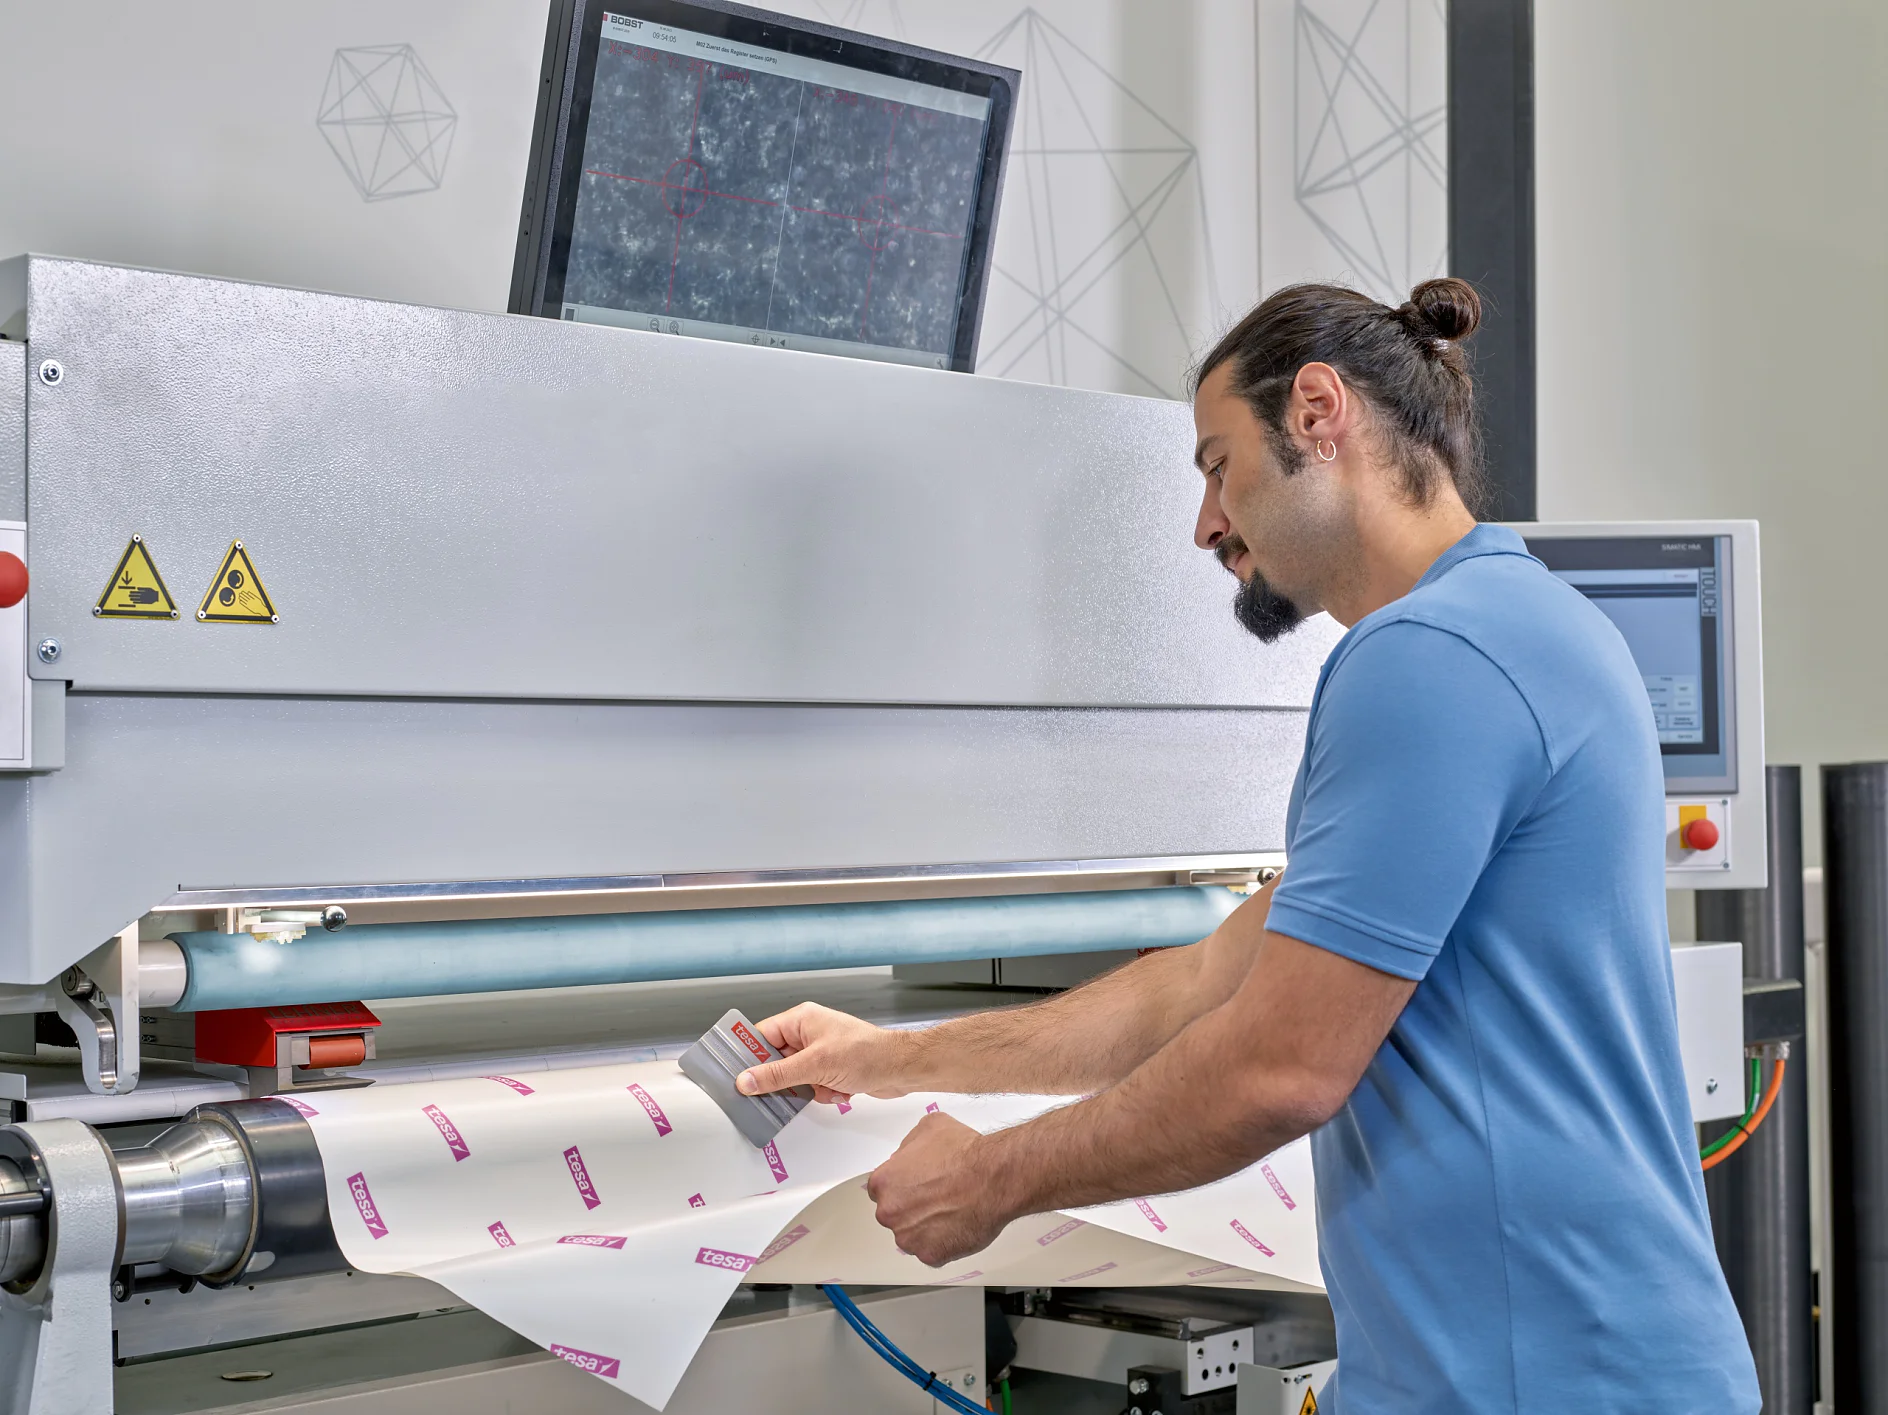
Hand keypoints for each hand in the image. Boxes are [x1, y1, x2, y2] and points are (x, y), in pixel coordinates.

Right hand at [735, 1002, 913, 1104]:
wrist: (902, 1069)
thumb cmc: (865, 1054)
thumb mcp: (814, 1066)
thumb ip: (777, 1075)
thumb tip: (745, 1080)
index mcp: (801, 1020)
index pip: (762, 1036)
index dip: (748, 1056)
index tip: (735, 1075)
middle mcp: (809, 1033)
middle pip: (777, 1061)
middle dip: (786, 1080)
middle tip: (786, 1091)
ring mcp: (821, 1052)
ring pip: (795, 1078)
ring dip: (809, 1090)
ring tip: (826, 1088)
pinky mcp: (832, 1070)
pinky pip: (813, 1087)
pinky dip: (824, 1094)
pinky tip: (841, 1092)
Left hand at [867, 1112, 1012, 1266]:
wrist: (991, 1178)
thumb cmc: (963, 1154)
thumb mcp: (929, 1126)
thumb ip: (909, 1145)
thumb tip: (908, 1156)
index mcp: (884, 1182)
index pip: (882, 1189)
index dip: (902, 1186)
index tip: (918, 1185)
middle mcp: (890, 1212)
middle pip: (895, 1213)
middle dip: (912, 1207)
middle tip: (938, 1197)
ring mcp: (909, 1238)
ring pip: (912, 1235)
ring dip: (927, 1227)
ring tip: (952, 1211)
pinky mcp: (931, 1256)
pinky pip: (933, 1252)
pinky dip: (944, 1242)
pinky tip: (958, 1225)